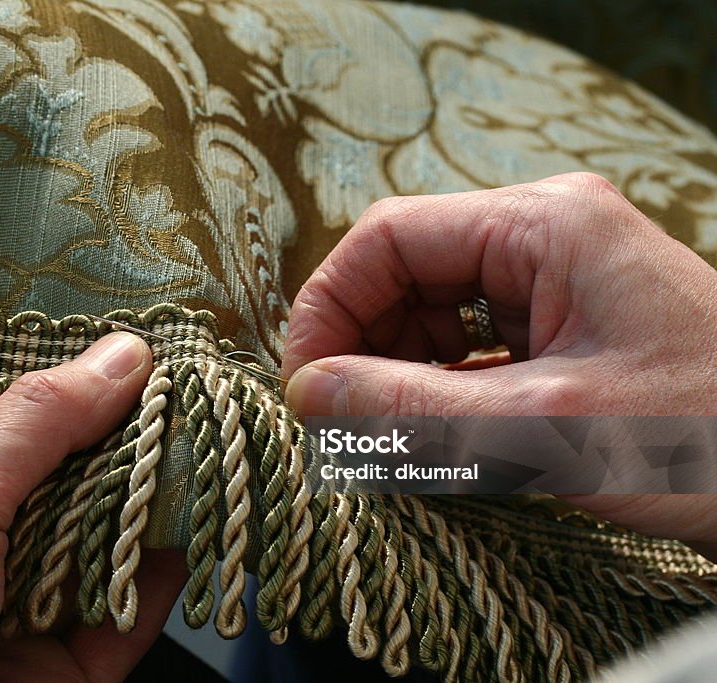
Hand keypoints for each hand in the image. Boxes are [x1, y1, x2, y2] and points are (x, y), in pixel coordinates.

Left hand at [0, 332, 186, 681]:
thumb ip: (34, 424)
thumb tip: (122, 354)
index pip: (1, 429)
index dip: (63, 387)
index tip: (128, 347)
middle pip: (63, 479)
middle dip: (121, 436)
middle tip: (186, 382)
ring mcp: (24, 613)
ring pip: (103, 537)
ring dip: (154, 495)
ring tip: (207, 434)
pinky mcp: (72, 669)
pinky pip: (131, 608)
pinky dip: (168, 567)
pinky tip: (202, 518)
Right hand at [282, 172, 716, 558]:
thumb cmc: (708, 439)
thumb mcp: (545, 427)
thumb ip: (414, 407)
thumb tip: (307, 394)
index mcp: (542, 224)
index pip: (390, 238)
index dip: (329, 306)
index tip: (303, 385)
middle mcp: (543, 238)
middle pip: (406, 274)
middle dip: (361, 346)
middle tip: (337, 423)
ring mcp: (555, 285)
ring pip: (432, 316)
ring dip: (395, 375)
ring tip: (383, 440)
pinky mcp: (563, 333)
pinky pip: (470, 351)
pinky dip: (437, 394)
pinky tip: (429, 439)